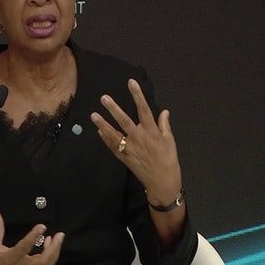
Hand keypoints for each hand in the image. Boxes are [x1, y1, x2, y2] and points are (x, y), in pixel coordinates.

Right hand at [0, 208, 64, 264]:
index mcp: (12, 258)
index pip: (25, 246)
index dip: (34, 236)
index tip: (42, 226)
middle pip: (43, 260)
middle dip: (54, 247)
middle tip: (60, 234)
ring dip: (55, 252)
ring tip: (57, 239)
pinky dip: (51, 257)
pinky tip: (50, 248)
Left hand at [90, 79, 181, 204]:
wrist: (163, 182)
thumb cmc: (168, 159)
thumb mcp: (170, 140)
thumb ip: (164, 125)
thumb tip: (164, 111)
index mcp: (152, 132)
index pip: (144, 109)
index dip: (138, 95)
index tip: (131, 82)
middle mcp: (139, 138)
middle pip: (124, 120)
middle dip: (113, 109)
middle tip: (104, 98)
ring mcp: (130, 148)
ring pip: (114, 134)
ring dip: (103, 124)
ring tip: (93, 115)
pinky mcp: (124, 157)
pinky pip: (113, 147)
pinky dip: (105, 139)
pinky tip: (98, 131)